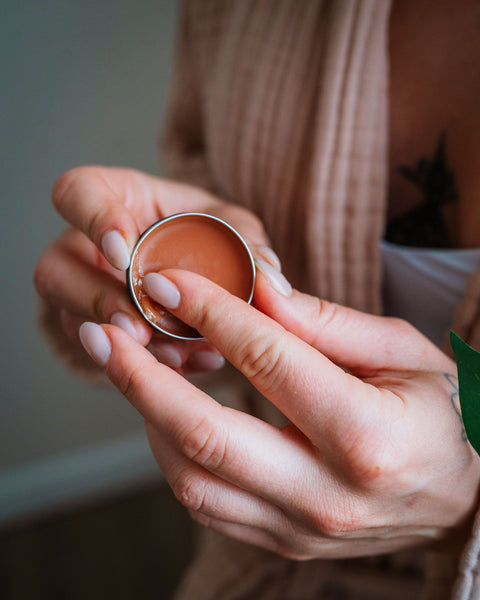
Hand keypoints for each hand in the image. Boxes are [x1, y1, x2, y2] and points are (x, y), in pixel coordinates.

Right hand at [34, 165, 268, 374]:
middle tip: (138, 326)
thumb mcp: (229, 225)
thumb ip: (247, 242)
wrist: (197, 267)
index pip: (75, 194)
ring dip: (118, 342)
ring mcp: (82, 292)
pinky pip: (105, 351)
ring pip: (73, 320)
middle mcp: (84, 247)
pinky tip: (189, 363)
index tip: (122, 252)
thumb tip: (268, 275)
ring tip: (172, 355)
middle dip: (98, 302)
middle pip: (56, 271)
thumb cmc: (206, 233)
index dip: (92, 220)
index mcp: (113, 199)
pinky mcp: (96, 330)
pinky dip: (147, 362)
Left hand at [77, 266, 479, 559]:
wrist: (461, 496)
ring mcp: (299, 530)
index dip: (210, 310)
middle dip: (141, 377)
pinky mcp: (281, 541)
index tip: (168, 278)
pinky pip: (205, 502)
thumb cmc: (440, 413)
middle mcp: (328, 496)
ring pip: (192, 477)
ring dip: (146, 417)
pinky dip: (172, 451)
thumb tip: (257, 288)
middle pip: (206, 435)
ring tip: (125, 365)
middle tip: (103, 330)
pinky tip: (162, 411)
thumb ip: (328, 323)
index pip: (268, 359)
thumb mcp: (404, 352)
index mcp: (368, 436)